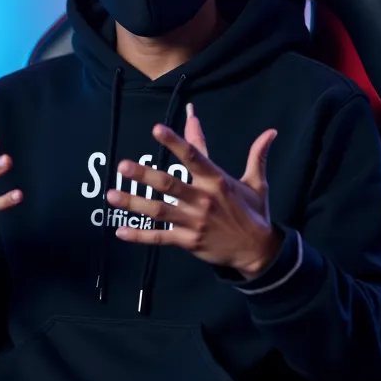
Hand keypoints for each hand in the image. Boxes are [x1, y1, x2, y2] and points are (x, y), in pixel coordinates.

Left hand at [106, 105, 281, 278]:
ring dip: (133, 203)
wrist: (258, 251)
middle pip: (169, 185)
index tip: (156, 129)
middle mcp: (203, 200)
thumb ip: (257, 156)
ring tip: (111, 195)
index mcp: (217, 181)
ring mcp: (194, 223)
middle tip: (123, 165)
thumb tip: (270, 132)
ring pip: (158, 211)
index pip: (194, 157)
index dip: (176, 142)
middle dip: (144, 175)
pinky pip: (160, 238)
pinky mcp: (188, 242)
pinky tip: (120, 231)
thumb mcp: (256, 183)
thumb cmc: (255, 213)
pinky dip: (139, 237)